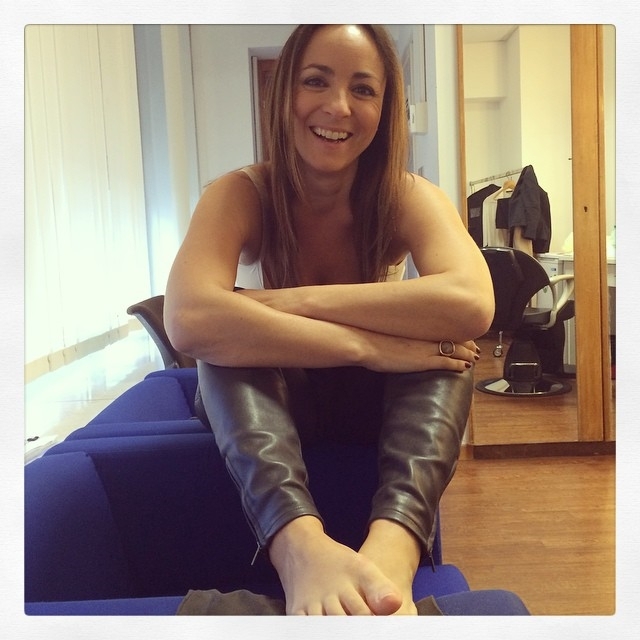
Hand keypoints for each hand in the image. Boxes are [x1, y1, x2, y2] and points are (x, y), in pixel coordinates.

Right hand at [362, 333, 478, 373]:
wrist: (365, 343)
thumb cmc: (370, 339)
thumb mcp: (387, 333)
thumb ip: (397, 335)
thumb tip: (395, 336)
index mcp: (416, 330)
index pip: (442, 329)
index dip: (455, 333)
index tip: (463, 336)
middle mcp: (424, 337)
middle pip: (452, 338)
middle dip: (466, 344)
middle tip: (476, 348)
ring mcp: (425, 349)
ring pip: (454, 350)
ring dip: (467, 354)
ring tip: (475, 358)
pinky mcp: (423, 361)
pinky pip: (446, 362)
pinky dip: (458, 364)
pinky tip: (465, 367)